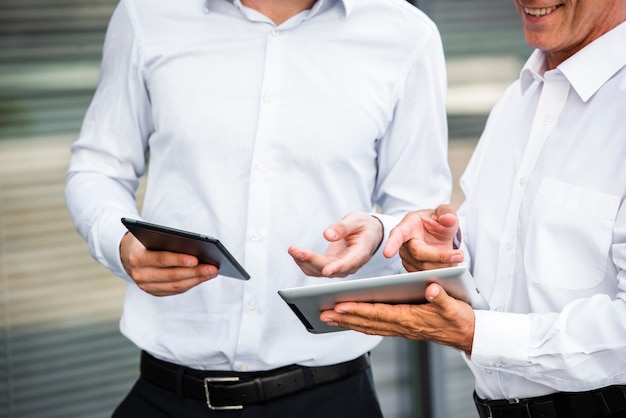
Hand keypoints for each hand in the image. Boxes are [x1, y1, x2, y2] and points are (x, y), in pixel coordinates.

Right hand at [120, 232, 217, 295]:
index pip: (161, 260)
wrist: (125, 253)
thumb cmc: (145, 240)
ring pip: (175, 285)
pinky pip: (175, 290)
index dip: (179, 260)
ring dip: (196, 280)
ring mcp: (145, 286)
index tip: (196, 259)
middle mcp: (139, 274)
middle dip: (195, 272)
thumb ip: (167, 242)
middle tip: (212, 268)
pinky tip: (202, 278)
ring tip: (212, 272)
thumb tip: (196, 250)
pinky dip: (190, 284)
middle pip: (172, 275)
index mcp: (137, 258)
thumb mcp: (151, 236)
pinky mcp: (153, 292)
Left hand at [287, 211, 382, 276]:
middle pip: (328, 268)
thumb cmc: (364, 226)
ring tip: (293, 250)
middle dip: (311, 260)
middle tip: (296, 251)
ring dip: (304, 262)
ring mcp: (339, 267)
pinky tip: (296, 253)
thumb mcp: (357, 221)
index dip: (337, 268)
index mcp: (361, 254)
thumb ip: (343, 228)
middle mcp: (349, 264)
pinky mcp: (330, 265)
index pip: (348, 263)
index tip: (326, 270)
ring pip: (319, 270)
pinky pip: (315, 268)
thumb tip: (328, 235)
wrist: (367, 233)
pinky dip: (304, 262)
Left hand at [320, 283, 475, 353]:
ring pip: (369, 326)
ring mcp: (401, 329)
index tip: (341, 306)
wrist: (467, 335)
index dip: (359, 310)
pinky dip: (360, 324)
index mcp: (411, 318)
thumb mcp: (454, 306)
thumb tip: (431, 287)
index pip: (379, 314)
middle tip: (324, 313)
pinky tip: (349, 321)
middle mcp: (402, 326)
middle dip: (345, 318)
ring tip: (328, 317)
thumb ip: (442, 297)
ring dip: (348, 322)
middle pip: (368, 322)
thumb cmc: (460, 318)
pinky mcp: (402, 328)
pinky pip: (376, 328)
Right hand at [383, 204, 463, 270]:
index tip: (387, 254)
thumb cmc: (437, 222)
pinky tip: (450, 264)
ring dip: (444, 265)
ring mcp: (408, 259)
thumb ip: (447, 213)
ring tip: (457, 257)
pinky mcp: (414, 270)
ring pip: (424, 267)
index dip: (392, 244)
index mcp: (407, 226)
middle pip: (417, 254)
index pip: (397, 235)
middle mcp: (404, 244)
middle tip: (459, 255)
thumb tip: (448, 218)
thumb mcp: (444, 212)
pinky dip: (442, 272)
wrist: (438, 235)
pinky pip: (427, 276)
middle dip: (440, 256)